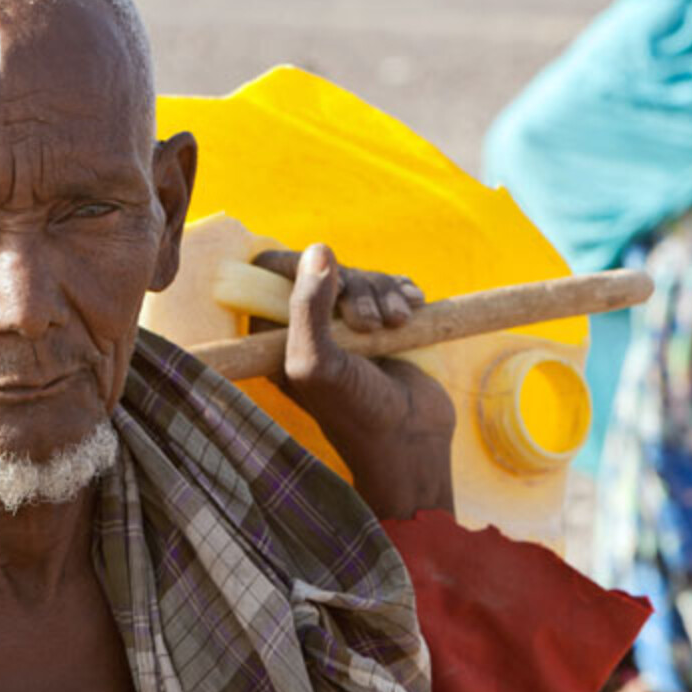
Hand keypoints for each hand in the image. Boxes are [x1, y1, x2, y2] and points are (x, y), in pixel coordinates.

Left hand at [253, 244, 454, 519]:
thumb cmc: (354, 411)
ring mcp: (350, 326)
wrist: (411, 442)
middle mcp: (311, 327)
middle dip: (357, 286)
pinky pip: (394, 286)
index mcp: (278, 334)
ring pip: (365, 276)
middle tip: (370, 324)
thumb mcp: (316, 362)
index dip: (304, 268)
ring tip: (398, 324)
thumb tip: (319, 249)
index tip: (332, 288)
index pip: (276, 271)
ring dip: (386, 292)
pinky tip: (415, 309)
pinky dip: (405, 293)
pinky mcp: (386, 325)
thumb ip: (308, 306)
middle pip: (329, 270)